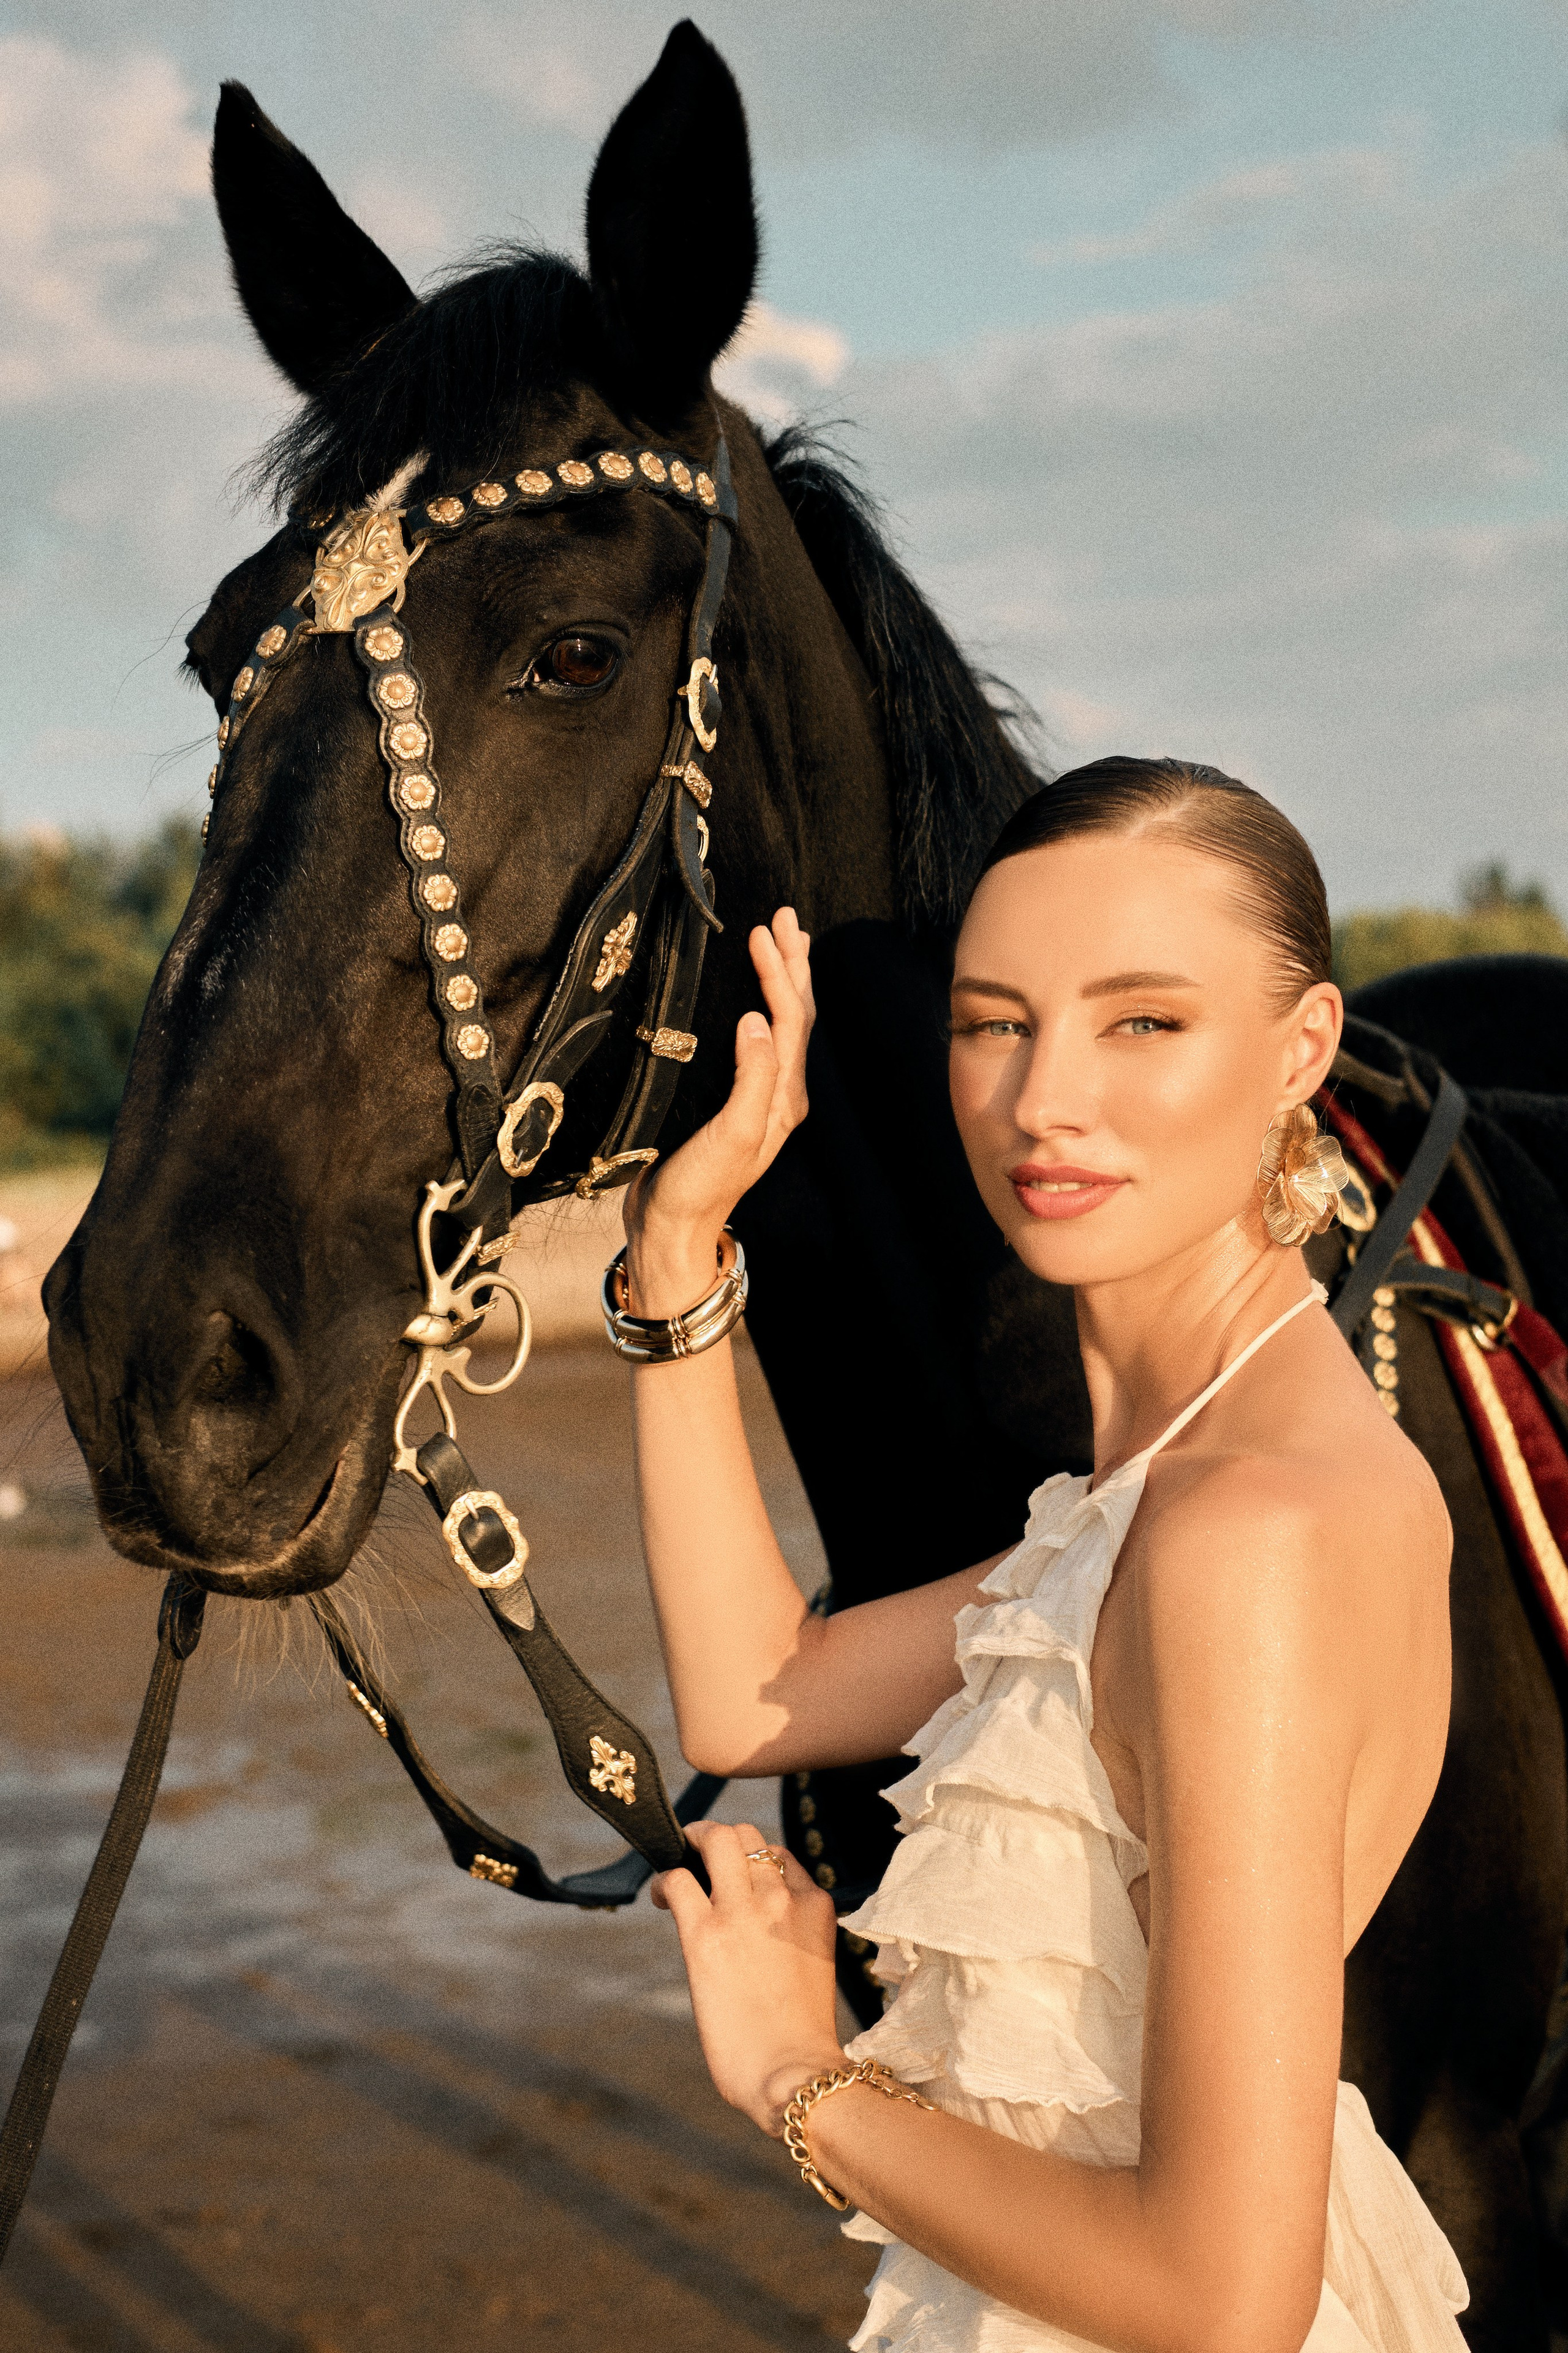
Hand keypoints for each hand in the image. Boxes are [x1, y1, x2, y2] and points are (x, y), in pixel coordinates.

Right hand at [624, 908, 813, 1315]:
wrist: (673, 1231)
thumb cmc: (700, 1188)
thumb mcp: (731, 1133)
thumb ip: (750, 1077)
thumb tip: (757, 1018)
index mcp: (784, 1097)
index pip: (790, 1020)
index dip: (780, 973)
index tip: (763, 931)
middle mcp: (779, 1093)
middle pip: (795, 1016)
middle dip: (792, 965)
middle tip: (783, 918)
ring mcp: (758, 1098)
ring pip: (780, 1027)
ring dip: (783, 982)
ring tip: (782, 944)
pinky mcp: (733, 1101)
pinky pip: (758, 1042)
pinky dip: (761, 1007)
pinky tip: (750, 998)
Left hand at [651, 1818, 845, 2133]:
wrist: (794, 2073)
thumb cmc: (802, 2036)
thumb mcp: (813, 1963)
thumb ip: (791, 1931)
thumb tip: (757, 1928)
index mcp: (814, 1905)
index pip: (779, 1856)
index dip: (751, 1863)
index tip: (732, 1882)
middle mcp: (781, 1897)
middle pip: (745, 1834)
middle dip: (716, 1839)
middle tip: (697, 1858)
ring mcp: (742, 1911)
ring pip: (714, 1839)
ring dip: (690, 1845)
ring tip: (678, 1867)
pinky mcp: (705, 1935)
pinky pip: (678, 1879)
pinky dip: (664, 1881)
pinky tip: (661, 1898)